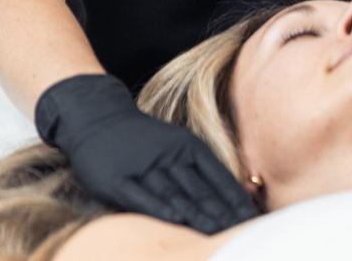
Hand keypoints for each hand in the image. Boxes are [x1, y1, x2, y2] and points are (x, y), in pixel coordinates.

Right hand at [34, 73, 258, 233]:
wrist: (97, 117)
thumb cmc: (142, 139)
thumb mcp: (177, 144)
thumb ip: (202, 168)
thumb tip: (237, 193)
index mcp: (188, 147)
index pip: (219, 178)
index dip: (236, 201)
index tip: (254, 220)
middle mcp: (170, 156)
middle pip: (201, 190)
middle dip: (222, 215)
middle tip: (242, 233)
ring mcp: (143, 167)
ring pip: (175, 195)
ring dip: (197, 216)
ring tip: (217, 234)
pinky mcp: (117, 179)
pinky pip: (141, 196)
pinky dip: (159, 208)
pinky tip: (175, 220)